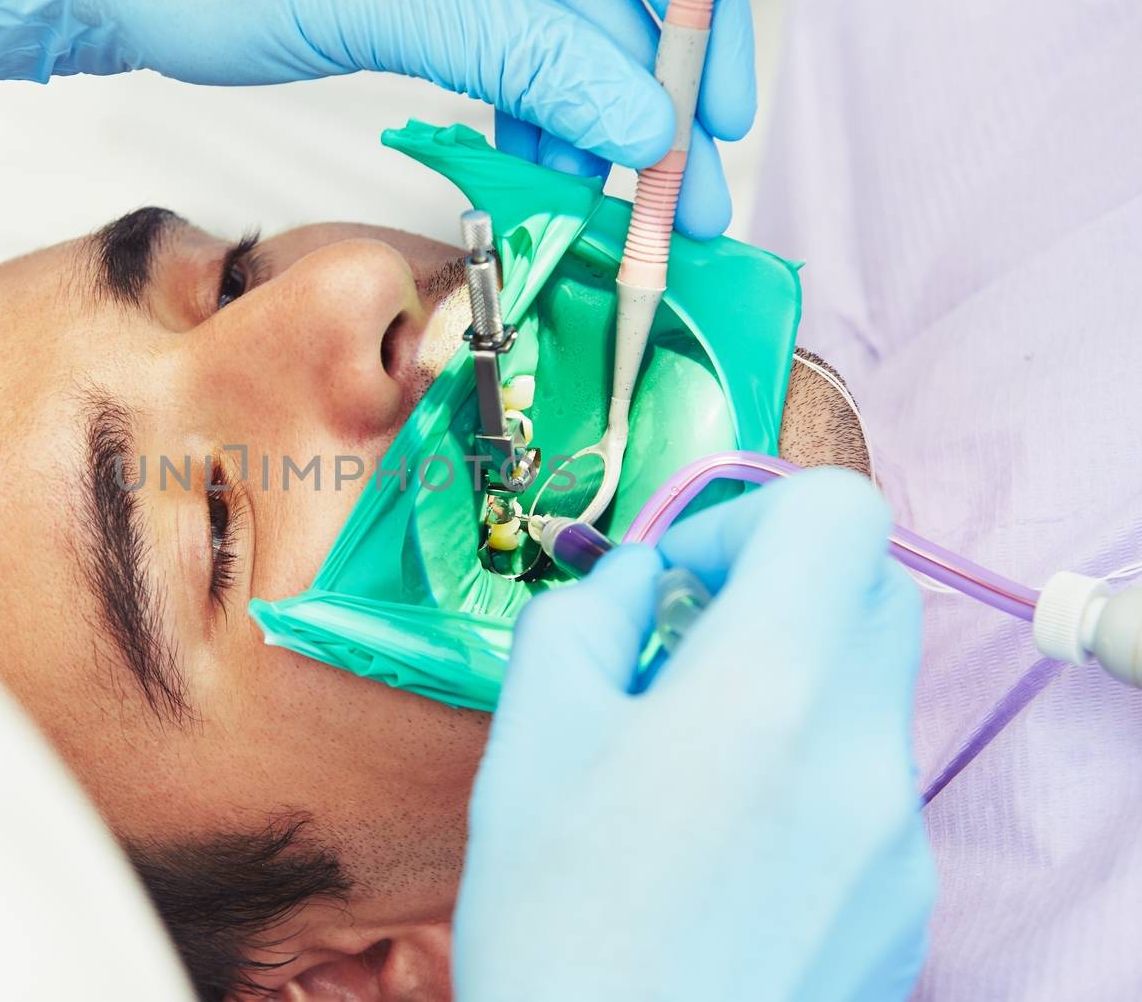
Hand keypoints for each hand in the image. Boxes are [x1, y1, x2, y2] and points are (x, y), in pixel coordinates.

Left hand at [0, 0, 734, 185]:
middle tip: (674, 198)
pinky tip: (540, 170)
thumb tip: (640, 116)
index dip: (695, 19)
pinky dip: (521, 108)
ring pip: (550, 23)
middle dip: (643, 95)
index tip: (713, 112)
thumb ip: (534, 49)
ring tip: (608, 209)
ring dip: (584, 118)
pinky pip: (495, 40)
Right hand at [455, 470, 932, 1000]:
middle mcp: (864, 752)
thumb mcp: (530, 738)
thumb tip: (635, 586)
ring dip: (789, 684)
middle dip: (776, 590)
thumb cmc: (557, 921)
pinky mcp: (903, 904)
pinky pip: (871, 786)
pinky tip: (723, 843)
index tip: (680, 584)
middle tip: (678, 655)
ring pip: (868, 692)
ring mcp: (900, 838)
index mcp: (772, 689)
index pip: (837, 512)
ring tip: (685, 764)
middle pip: (869, 591)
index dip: (749, 515)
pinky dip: (809, 770)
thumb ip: (585, 619)